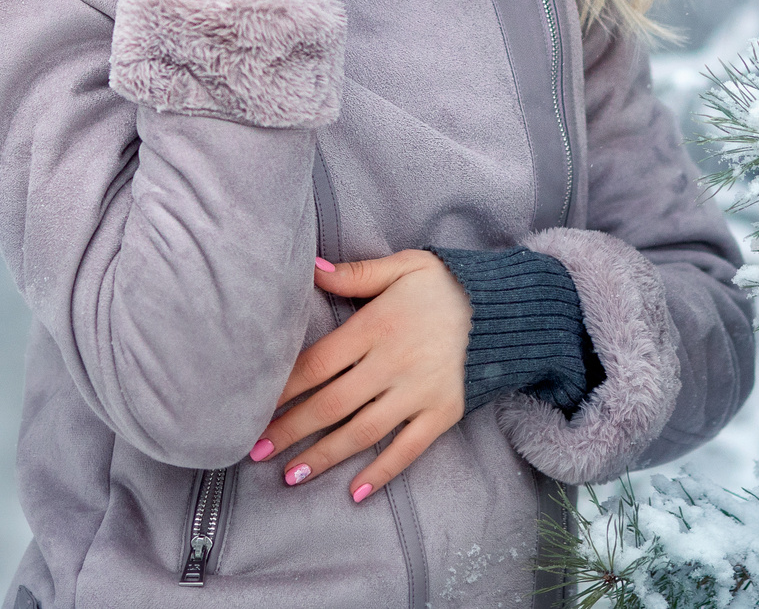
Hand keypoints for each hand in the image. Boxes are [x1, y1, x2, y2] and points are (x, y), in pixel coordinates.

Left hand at [252, 252, 469, 502]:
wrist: (503, 308)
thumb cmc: (442, 285)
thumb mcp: (402, 266)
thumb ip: (354, 274)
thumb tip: (311, 270)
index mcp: (376, 327)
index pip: (318, 363)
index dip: (284, 388)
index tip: (255, 406)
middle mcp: (394, 364)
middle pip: (332, 404)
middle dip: (291, 429)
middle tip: (256, 450)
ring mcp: (420, 392)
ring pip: (363, 432)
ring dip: (324, 456)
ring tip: (291, 475)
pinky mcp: (443, 412)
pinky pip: (408, 449)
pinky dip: (382, 472)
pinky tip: (355, 492)